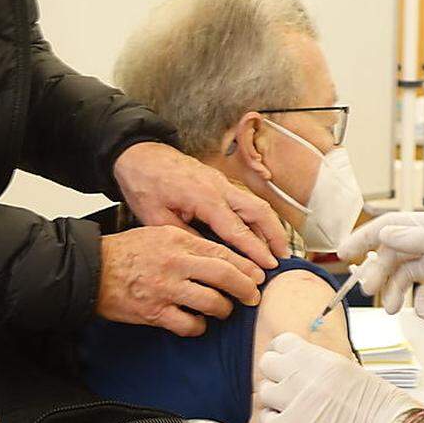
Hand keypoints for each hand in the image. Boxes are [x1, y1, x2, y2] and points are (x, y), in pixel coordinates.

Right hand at [97, 225, 263, 336]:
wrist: (91, 269)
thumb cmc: (124, 252)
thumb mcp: (158, 234)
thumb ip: (188, 243)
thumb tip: (218, 256)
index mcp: (178, 241)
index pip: (223, 253)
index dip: (246, 266)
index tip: (258, 275)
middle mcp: (176, 263)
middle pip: (225, 276)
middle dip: (246, 289)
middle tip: (253, 297)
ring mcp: (166, 289)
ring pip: (212, 303)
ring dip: (223, 310)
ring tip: (223, 310)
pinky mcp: (155, 312)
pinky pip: (190, 325)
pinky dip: (198, 327)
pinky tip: (197, 324)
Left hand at [113, 142, 289, 268]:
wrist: (139, 155)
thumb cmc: (144, 184)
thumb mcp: (156, 217)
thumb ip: (185, 236)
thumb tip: (208, 256)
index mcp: (204, 197)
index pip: (237, 229)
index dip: (255, 250)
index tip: (269, 267)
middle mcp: (219, 187)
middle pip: (259, 210)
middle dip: (275, 235)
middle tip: (284, 259)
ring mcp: (222, 182)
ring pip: (256, 203)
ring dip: (270, 226)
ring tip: (278, 250)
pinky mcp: (219, 182)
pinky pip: (245, 200)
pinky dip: (257, 218)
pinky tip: (260, 234)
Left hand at [257, 332, 421, 422]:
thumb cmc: (379, 404)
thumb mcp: (349, 369)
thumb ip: (323, 364)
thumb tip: (308, 363)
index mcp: (318, 358)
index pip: (282, 343)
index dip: (283, 353)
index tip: (287, 362)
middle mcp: (302, 375)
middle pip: (267, 364)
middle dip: (275, 373)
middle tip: (286, 385)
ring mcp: (294, 401)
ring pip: (264, 391)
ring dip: (274, 398)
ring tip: (290, 406)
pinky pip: (266, 419)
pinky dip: (274, 421)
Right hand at [339, 210, 423, 320]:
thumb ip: (418, 241)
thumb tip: (383, 235)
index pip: (390, 227)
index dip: (365, 238)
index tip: (344, 255)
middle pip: (393, 255)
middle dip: (379, 273)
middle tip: (369, 292)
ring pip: (406, 278)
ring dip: (397, 294)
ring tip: (395, 310)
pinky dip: (423, 307)